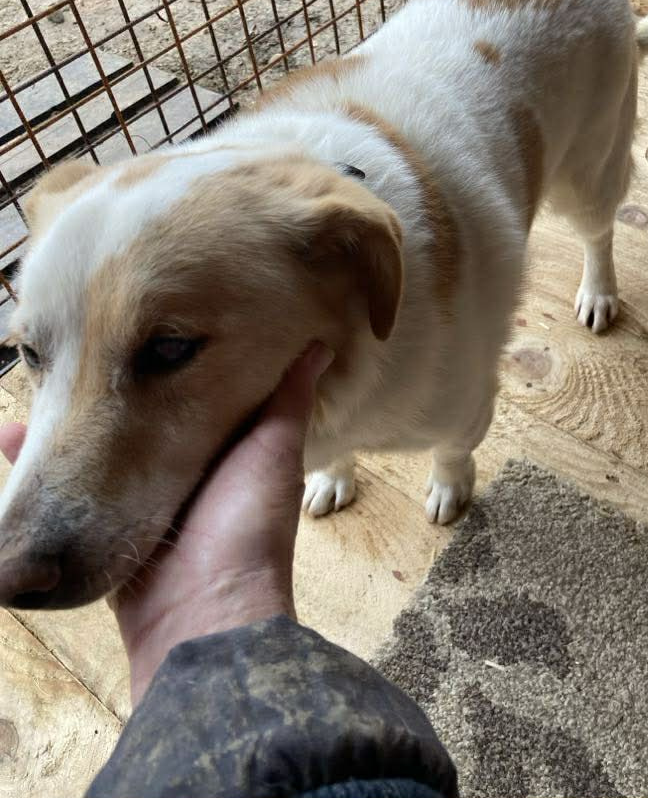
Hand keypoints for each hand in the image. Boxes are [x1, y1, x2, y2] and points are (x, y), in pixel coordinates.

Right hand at [0, 342, 331, 705]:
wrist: (205, 617)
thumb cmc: (247, 528)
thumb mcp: (274, 451)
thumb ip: (287, 400)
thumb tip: (321, 343)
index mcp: (215, 451)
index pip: (181, 392)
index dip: (156, 363)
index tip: (130, 327)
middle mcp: (172, 473)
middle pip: (128, 419)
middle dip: (98, 389)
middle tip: (67, 352)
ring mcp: (131, 504)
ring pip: (89, 451)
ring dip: (61, 422)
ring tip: (32, 384)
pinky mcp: (97, 533)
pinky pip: (64, 494)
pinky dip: (38, 468)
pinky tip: (13, 438)